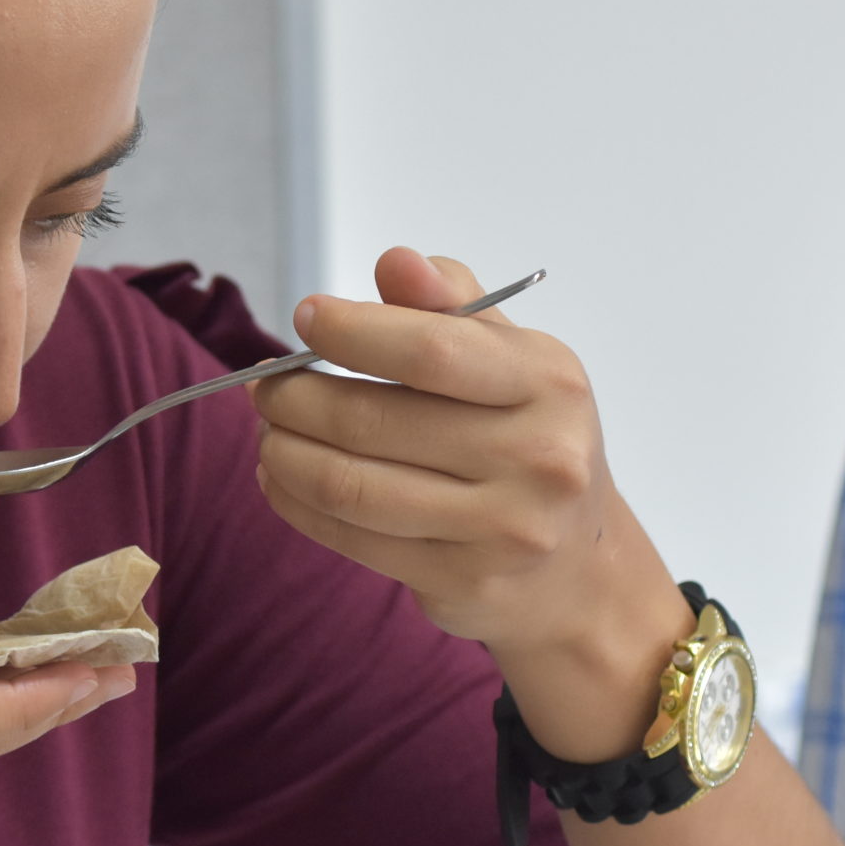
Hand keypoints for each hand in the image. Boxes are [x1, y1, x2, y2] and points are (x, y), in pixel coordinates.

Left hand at [251, 247, 689, 754]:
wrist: (578, 568)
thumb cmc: (528, 439)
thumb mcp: (512, 360)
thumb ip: (451, 305)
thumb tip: (396, 263)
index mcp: (547, 383)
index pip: (430, 350)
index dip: (353, 332)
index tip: (307, 319)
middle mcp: (537, 457)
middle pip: (373, 421)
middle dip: (296, 398)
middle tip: (266, 386)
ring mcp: (502, 529)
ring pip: (349, 486)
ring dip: (284, 453)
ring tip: (268, 432)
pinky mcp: (462, 582)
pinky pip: (351, 538)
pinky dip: (297, 504)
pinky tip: (281, 479)